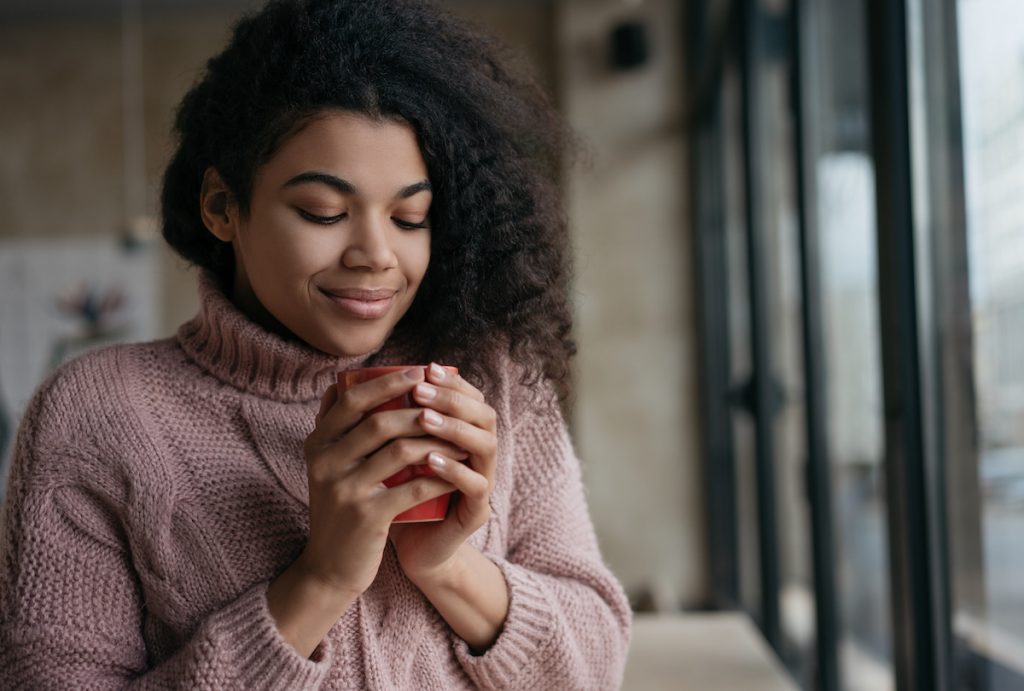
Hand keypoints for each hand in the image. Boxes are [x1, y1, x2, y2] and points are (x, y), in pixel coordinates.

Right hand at [296, 367, 467, 598]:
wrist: (328, 568)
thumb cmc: (338, 509)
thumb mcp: (325, 467)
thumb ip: (332, 428)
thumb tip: (340, 381)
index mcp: (317, 445)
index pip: (352, 400)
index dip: (387, 382)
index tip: (420, 371)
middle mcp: (326, 463)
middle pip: (380, 422)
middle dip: (420, 408)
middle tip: (448, 402)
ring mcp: (345, 490)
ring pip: (401, 451)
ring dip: (437, 440)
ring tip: (460, 436)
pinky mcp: (367, 517)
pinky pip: (413, 487)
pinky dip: (439, 476)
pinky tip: (457, 470)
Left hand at [389, 363, 498, 584]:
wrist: (410, 549)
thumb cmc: (395, 497)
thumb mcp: (383, 457)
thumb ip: (372, 423)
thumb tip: (336, 388)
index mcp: (462, 436)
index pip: (468, 396)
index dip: (452, 381)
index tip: (425, 368)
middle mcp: (478, 455)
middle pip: (483, 414)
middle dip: (452, 399)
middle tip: (421, 391)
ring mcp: (482, 482)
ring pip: (484, 445)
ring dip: (454, 429)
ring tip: (424, 419)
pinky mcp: (476, 512)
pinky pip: (475, 485)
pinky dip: (454, 470)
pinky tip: (430, 461)